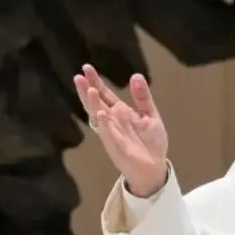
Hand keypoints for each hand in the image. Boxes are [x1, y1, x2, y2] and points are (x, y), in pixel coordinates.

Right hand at [74, 64, 168, 196]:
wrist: (155, 166)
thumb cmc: (151, 141)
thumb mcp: (150, 114)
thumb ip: (142, 97)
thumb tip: (136, 75)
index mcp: (120, 112)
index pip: (105, 94)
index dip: (96, 82)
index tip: (86, 68)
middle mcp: (112, 121)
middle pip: (96, 103)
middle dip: (88, 90)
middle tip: (79, 76)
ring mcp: (112, 133)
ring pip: (99, 117)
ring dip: (94, 105)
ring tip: (90, 90)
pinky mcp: (117, 146)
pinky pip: (109, 134)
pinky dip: (105, 124)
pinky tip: (101, 114)